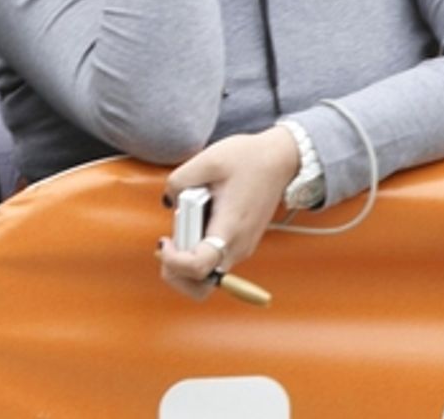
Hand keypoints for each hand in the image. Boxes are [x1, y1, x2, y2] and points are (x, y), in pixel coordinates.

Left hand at [157, 127, 297, 300]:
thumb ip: (179, 181)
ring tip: (187, 221)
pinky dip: (196, 247)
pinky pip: (212, 259)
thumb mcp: (207, 160)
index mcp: (230, 229)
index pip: (199, 268)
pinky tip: (197, 218)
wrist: (279, 160)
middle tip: (170, 238)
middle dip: (175, 268)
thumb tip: (169, 202)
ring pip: (205, 275)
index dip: (174, 262)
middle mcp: (237, 247)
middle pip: (200, 284)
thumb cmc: (247, 159)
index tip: (164, 241)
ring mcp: (240, 249)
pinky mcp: (239, 244)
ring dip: (185, 256)